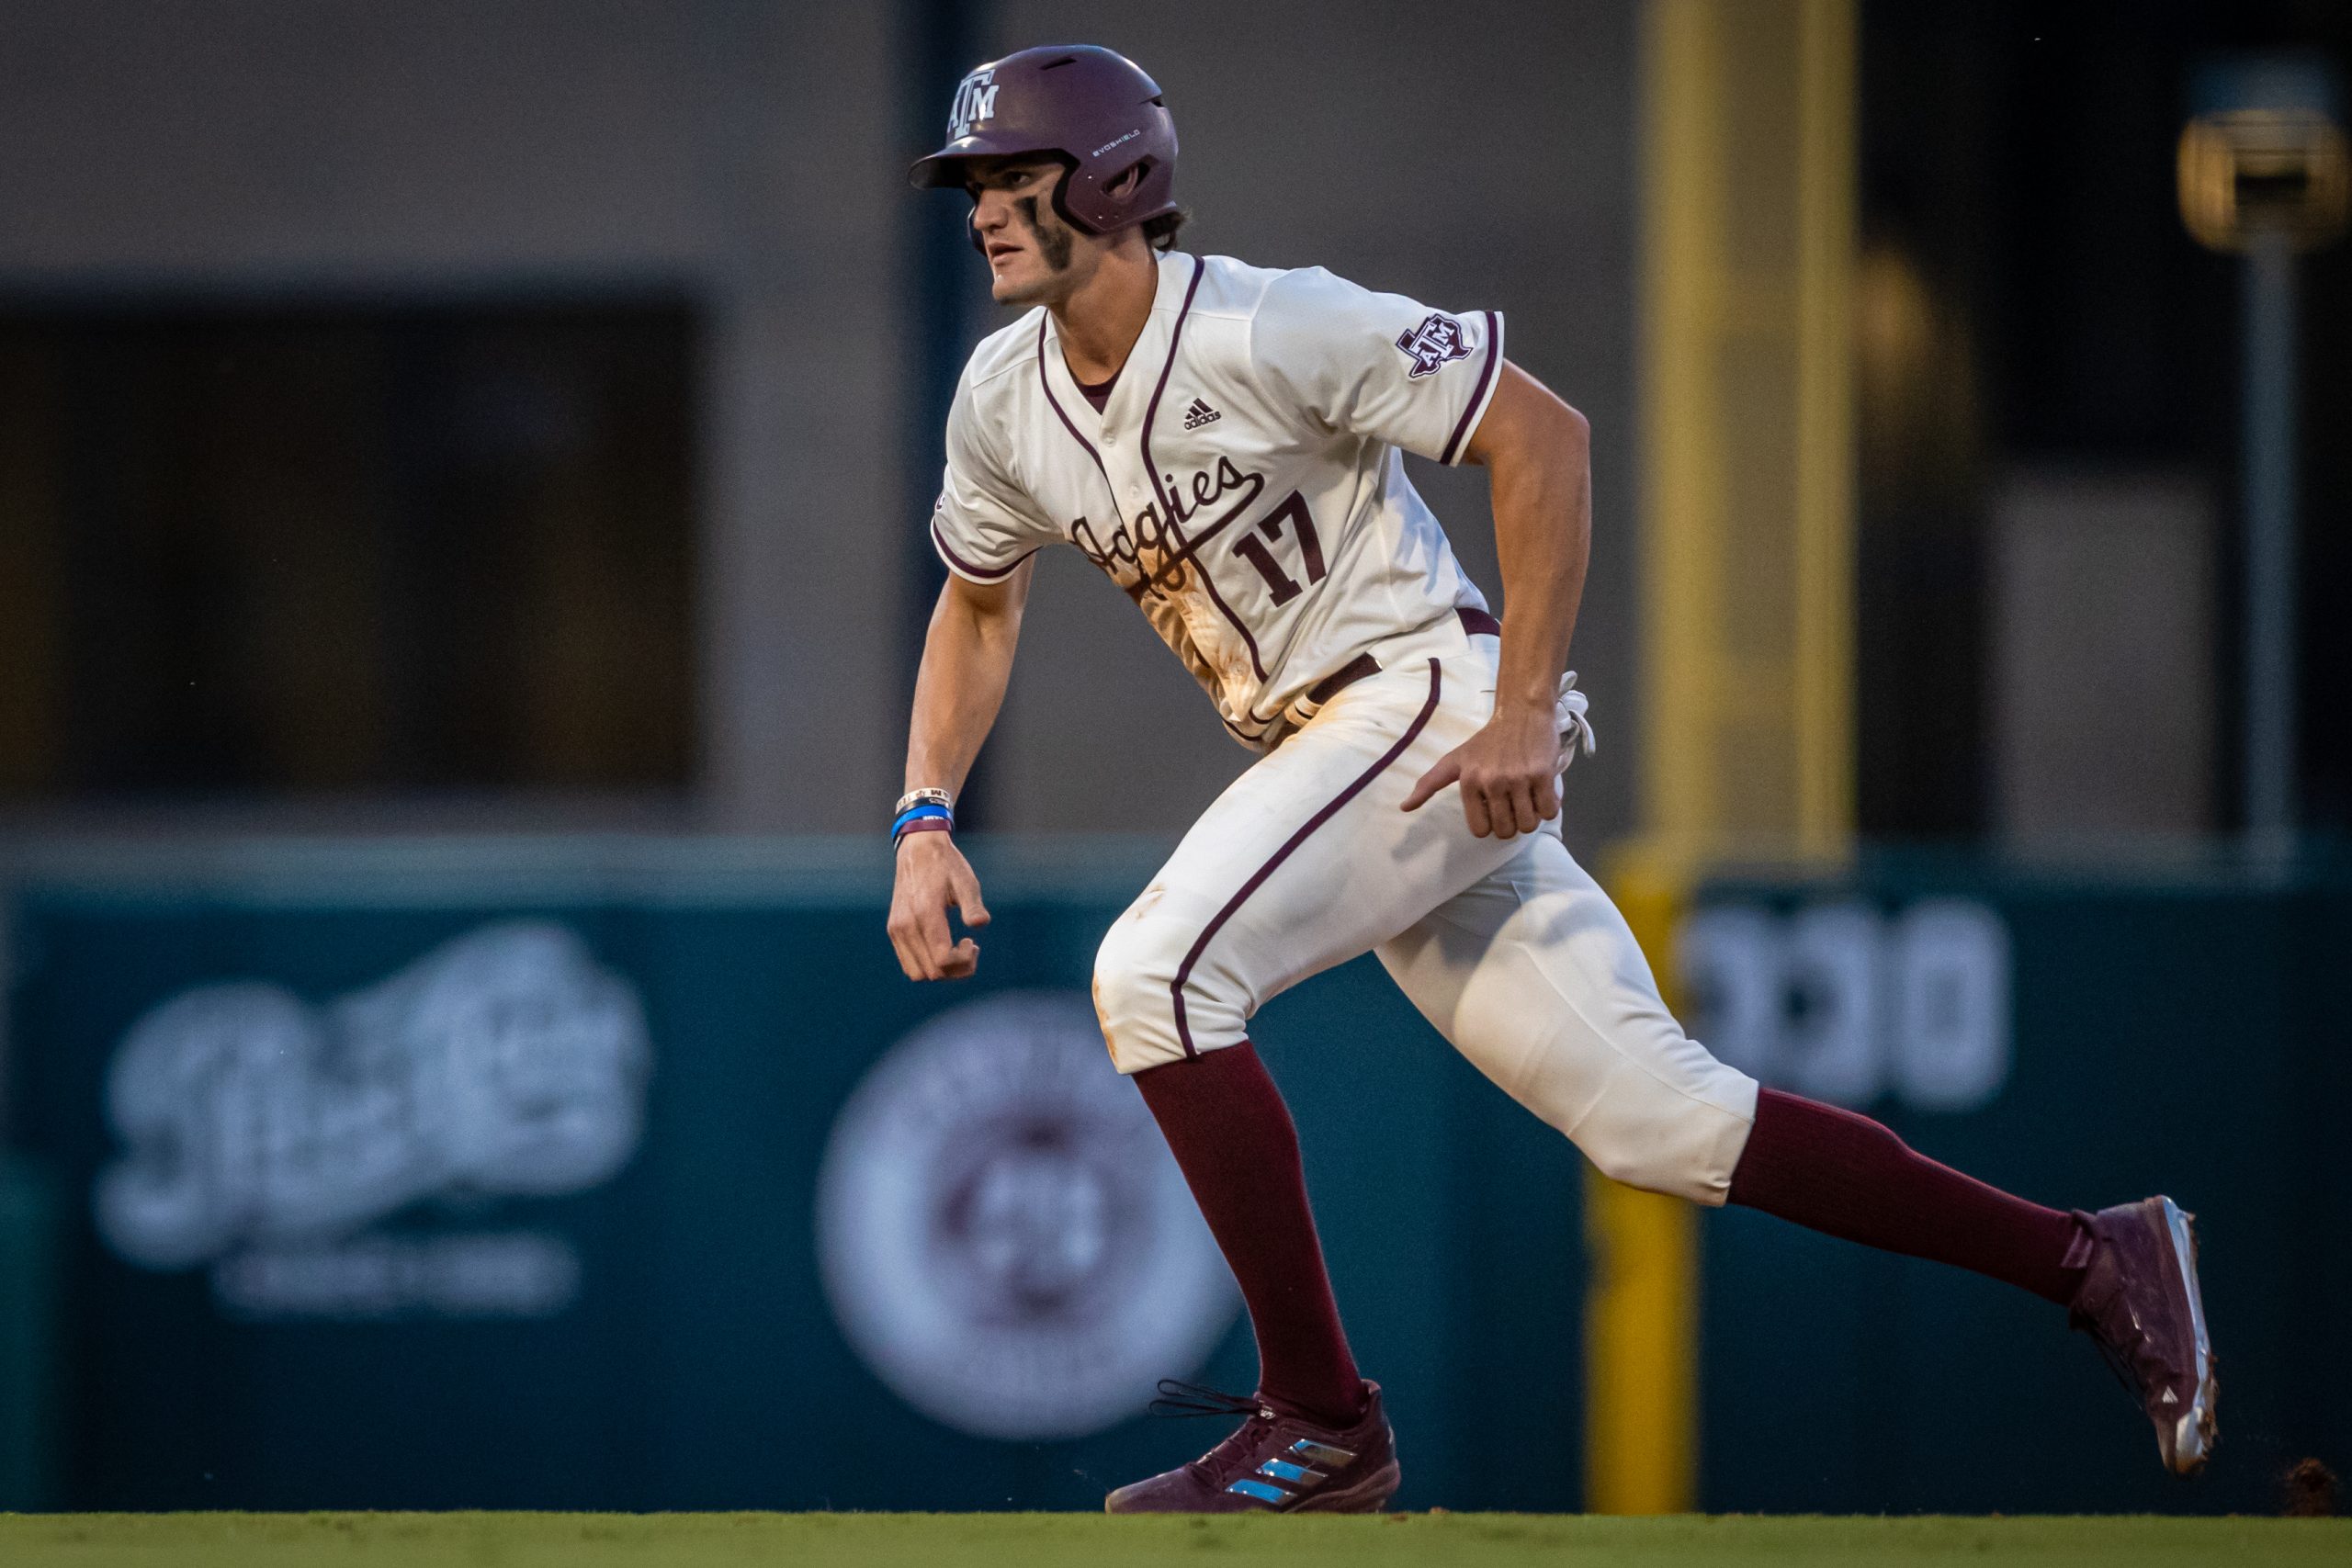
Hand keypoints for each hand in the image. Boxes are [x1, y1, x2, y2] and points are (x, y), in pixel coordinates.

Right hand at [886, 833, 990, 979]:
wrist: (917, 850)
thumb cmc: (947, 865)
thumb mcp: (966, 880)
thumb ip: (973, 904)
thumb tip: (980, 924)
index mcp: (925, 913)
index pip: (943, 959)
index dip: (964, 961)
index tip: (973, 943)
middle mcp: (906, 925)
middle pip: (932, 972)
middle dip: (957, 969)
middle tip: (970, 947)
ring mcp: (897, 930)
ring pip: (917, 973)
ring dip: (941, 971)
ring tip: (956, 950)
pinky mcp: (894, 930)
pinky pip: (908, 964)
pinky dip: (927, 965)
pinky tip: (941, 946)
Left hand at [1400, 701, 1560, 838]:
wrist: (1521, 712)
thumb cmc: (1487, 741)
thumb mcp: (1454, 760)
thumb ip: (1428, 784)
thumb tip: (1404, 807)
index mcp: (1469, 781)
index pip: (1480, 830)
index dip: (1490, 825)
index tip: (1494, 808)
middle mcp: (1492, 781)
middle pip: (1505, 831)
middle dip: (1512, 823)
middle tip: (1513, 804)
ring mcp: (1518, 779)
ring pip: (1528, 825)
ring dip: (1531, 818)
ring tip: (1528, 799)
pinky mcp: (1542, 775)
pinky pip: (1549, 812)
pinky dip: (1549, 808)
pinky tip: (1542, 793)